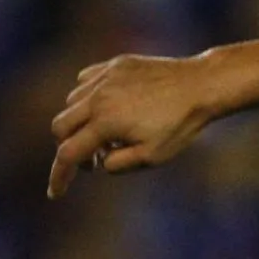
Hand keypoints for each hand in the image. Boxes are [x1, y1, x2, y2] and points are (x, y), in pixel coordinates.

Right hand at [48, 54, 223, 197]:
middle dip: (68, 147)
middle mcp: (97, 97)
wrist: (201, 86)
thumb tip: (99, 162)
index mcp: (104, 122)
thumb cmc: (180, 125)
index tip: (57, 192)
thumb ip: (119, 164)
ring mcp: (104, 78)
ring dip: (79, 122)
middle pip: (61, 126)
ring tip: (108, 135)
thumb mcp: (153, 156)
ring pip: (71, 102)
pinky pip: (86, 81)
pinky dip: (88, 98)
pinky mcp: (114, 65)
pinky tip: (108, 108)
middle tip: (93, 161)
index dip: (60, 176)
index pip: (69, 154)